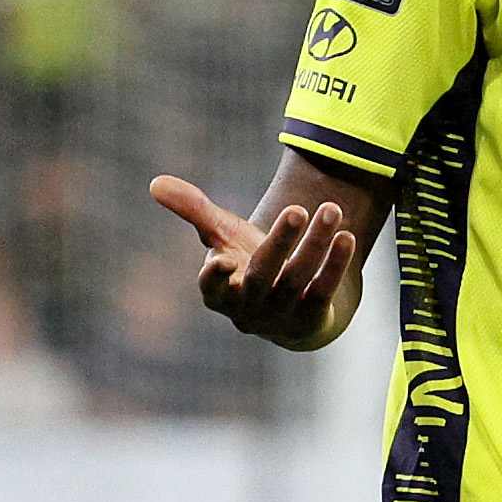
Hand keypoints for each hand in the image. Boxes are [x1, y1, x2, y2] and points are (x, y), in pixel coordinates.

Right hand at [148, 171, 362, 351]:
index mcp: (220, 293)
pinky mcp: (310, 318)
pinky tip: (346, 237)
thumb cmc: (246, 263)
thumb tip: (155, 182)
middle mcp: (248, 309)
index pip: (212, 290)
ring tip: (331, 209)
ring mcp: (280, 317)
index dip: (215, 279)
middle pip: (264, 275)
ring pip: (297, 279)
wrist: (287, 303)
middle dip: (280, 242)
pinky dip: (335, 265)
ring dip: (315, 244)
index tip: (222, 260)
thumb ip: (194, 211)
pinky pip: (323, 291)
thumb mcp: (222, 236)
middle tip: (296, 209)